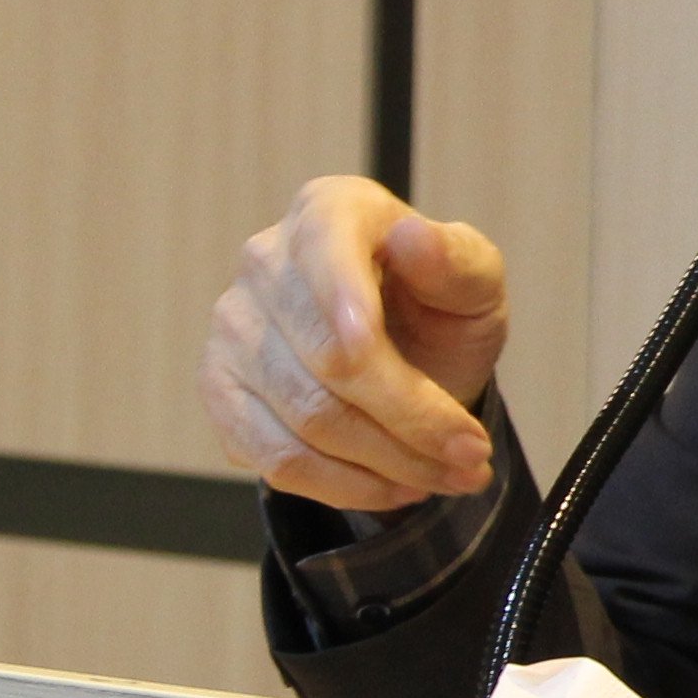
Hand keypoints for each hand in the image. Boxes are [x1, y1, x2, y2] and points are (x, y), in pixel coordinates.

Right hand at [203, 176, 507, 512]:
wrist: (407, 360)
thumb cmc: (438, 310)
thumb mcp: (474, 284)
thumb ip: (457, 261)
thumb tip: (413, 237)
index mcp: (329, 211)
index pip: (323, 248)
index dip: (341, 298)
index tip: (367, 344)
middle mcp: (265, 262)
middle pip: (327, 357)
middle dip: (412, 417)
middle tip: (473, 454)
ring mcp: (234, 330)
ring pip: (306, 418)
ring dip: (391, 462)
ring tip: (451, 474)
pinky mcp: (222, 393)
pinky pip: (277, 458)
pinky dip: (346, 485)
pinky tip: (397, 486)